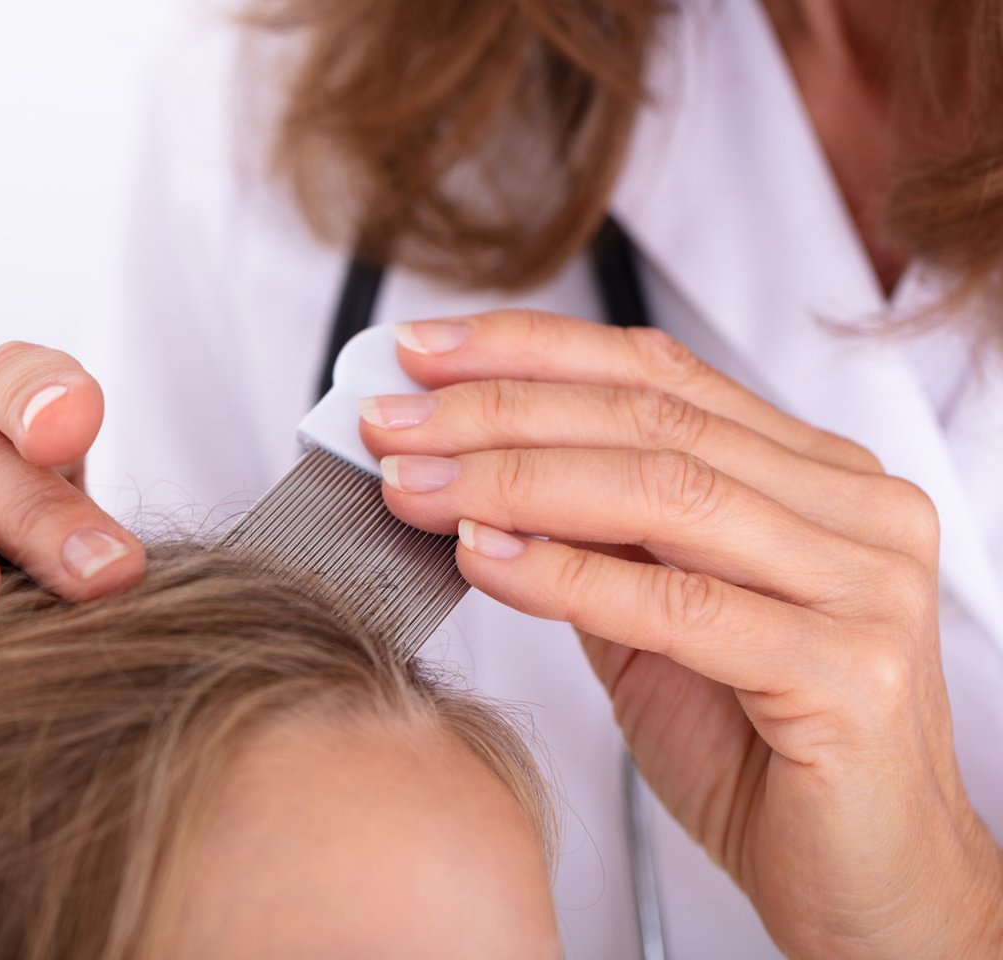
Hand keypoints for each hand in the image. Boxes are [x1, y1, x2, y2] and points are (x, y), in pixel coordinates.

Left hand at [360, 312, 1002, 957]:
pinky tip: (483, 557)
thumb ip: (595, 539)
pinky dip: (566, 575)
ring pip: (664, 491)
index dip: (530, 352)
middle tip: (390, 425)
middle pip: (650, 420)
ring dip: (513, 480)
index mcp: (817, 476)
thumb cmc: (762, 750)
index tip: (423, 353)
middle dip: (497, 412)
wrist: (866, 882)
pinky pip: (680, 605)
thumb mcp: (661, 621)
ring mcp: (863, 583)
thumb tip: (467, 470)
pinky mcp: (848, 670)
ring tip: (415, 488)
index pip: (658, 372)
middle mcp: (854, 508)